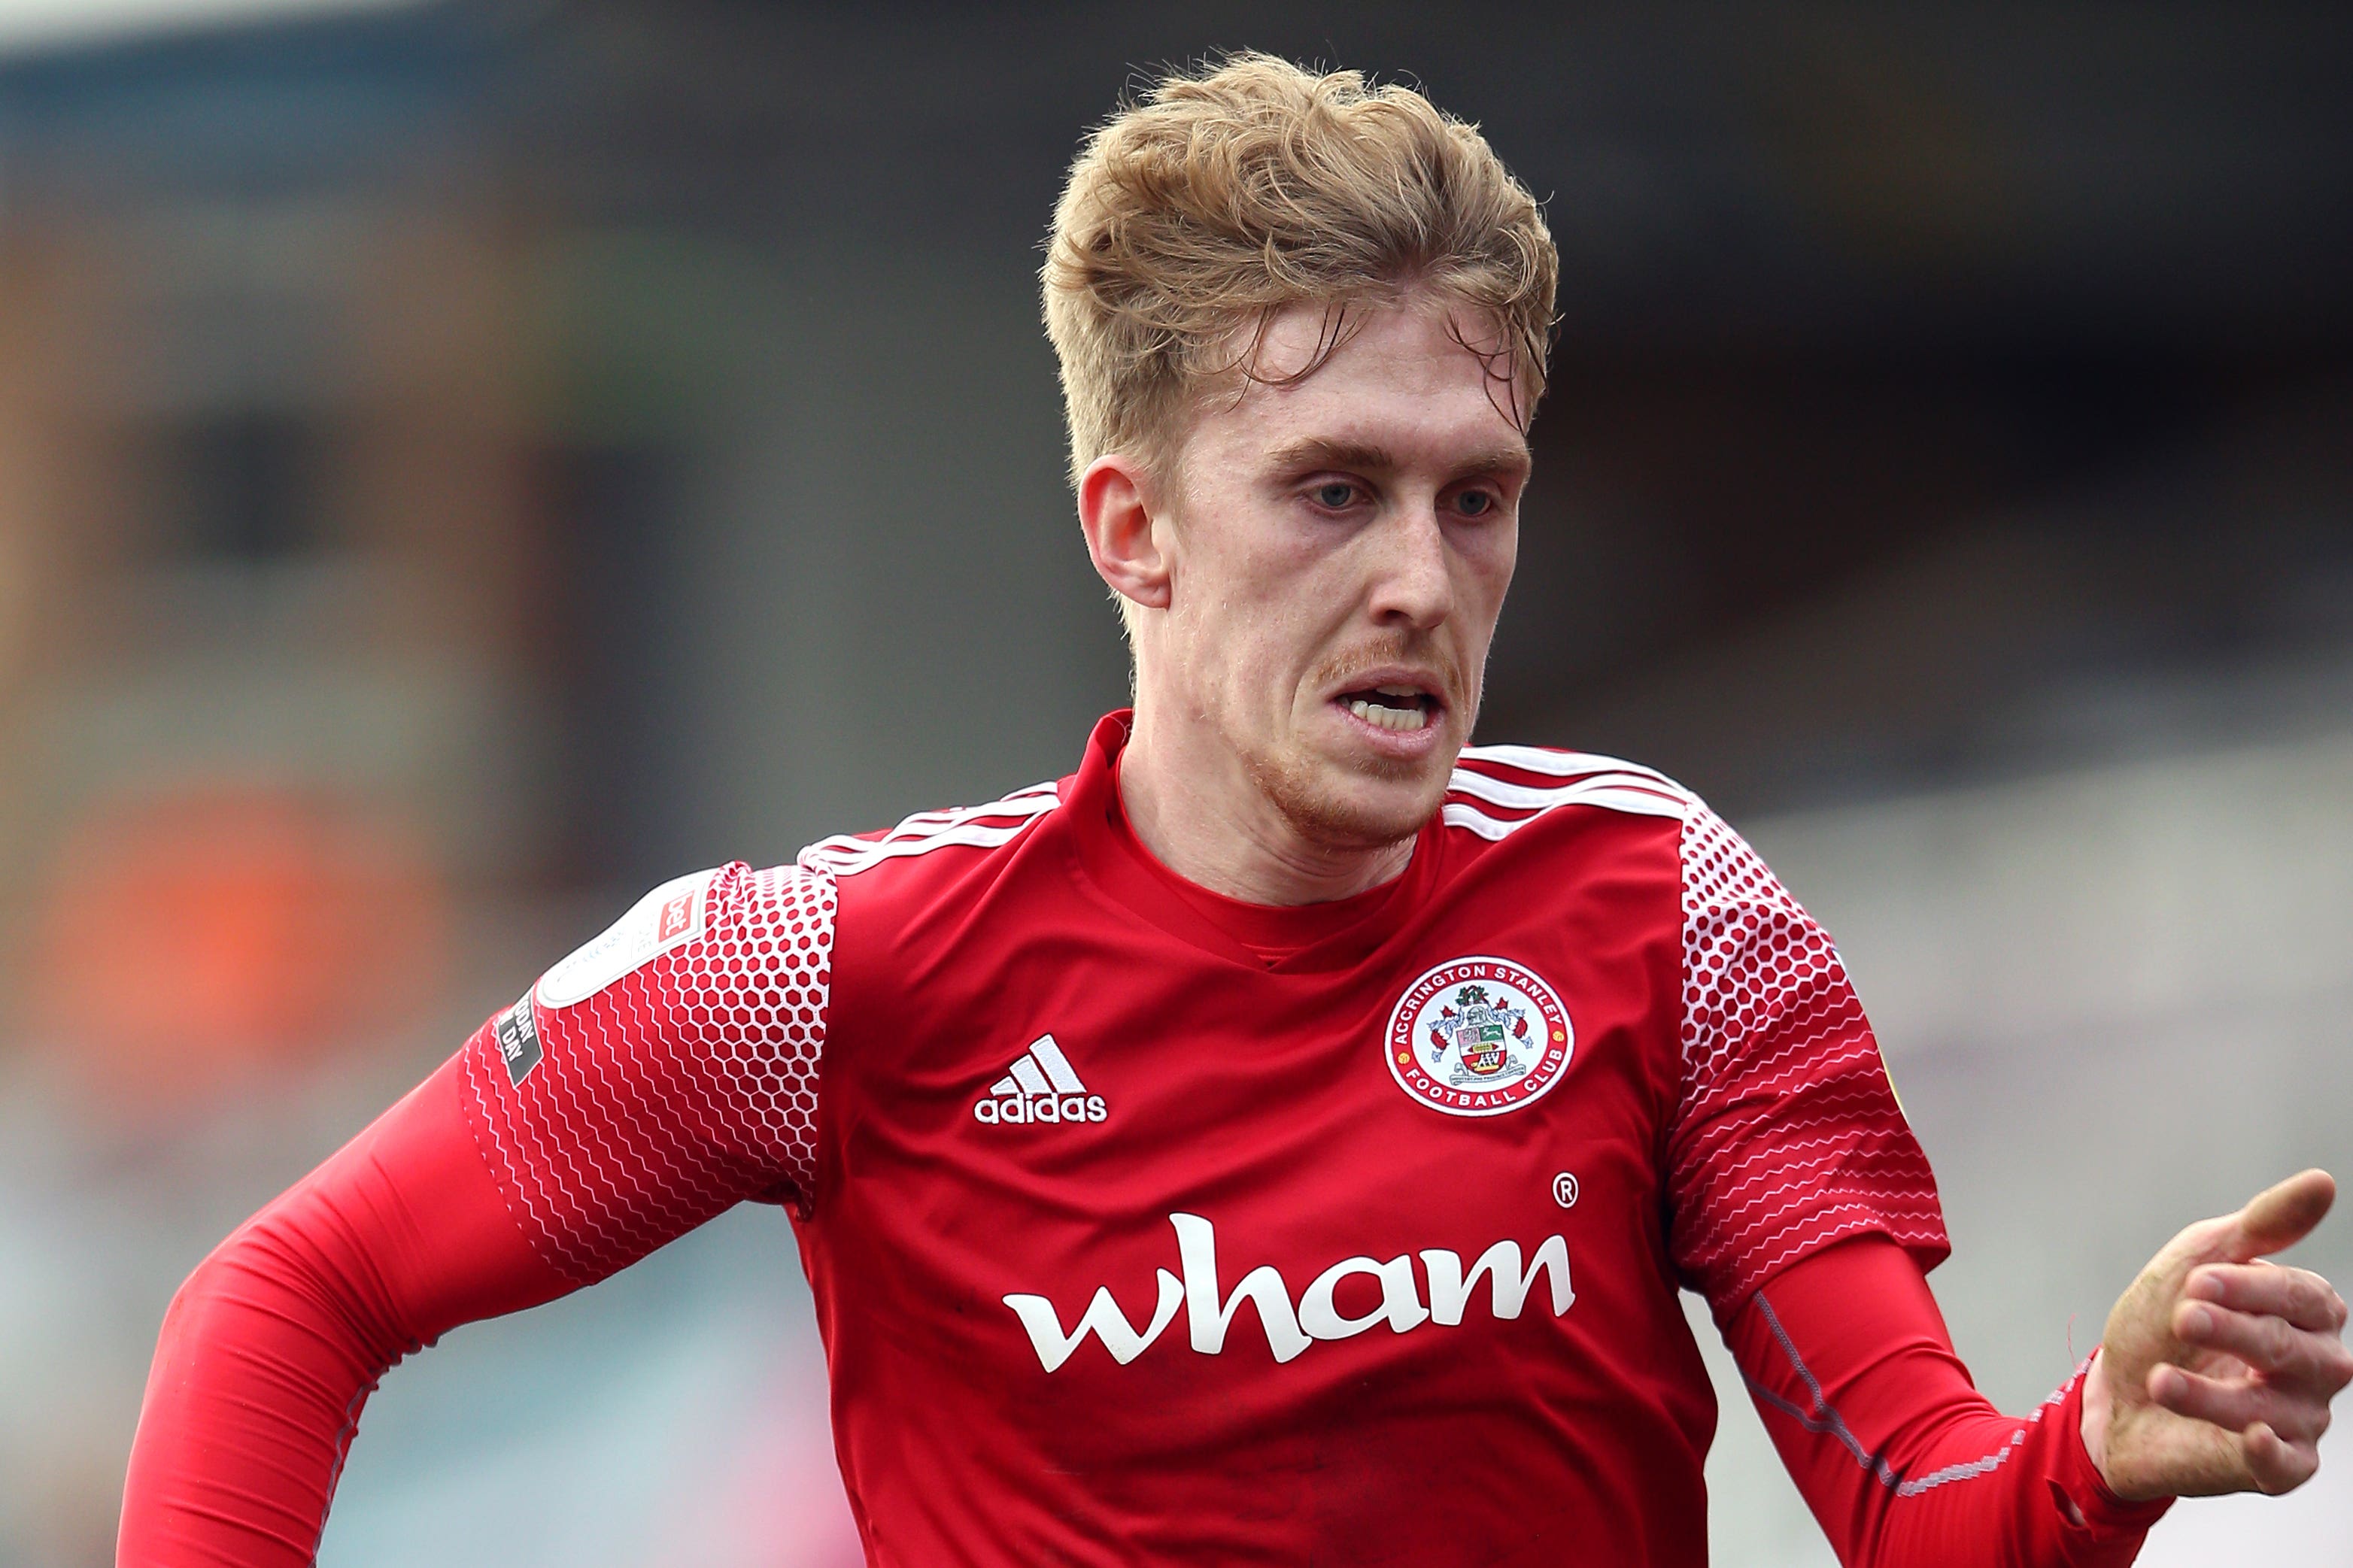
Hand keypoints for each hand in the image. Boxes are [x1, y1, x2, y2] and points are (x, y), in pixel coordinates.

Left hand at [2084, 1169, 2351, 1499]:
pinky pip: (2289, 1465)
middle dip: (2235, 1331)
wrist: (2111, 1396)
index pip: (2302, 1297)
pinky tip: (2249, 1436)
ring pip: (2280, 1406)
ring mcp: (2299, 1418)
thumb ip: (2260, 1227)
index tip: (2196, 1280)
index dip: (2252, 1288)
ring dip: (2214, 1393)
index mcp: (2305, 1314)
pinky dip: (2272, 1453)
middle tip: (2182, 1317)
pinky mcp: (2277, 1468)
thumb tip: (2323, 1183)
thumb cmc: (2161, 1325)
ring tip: (2160, 1379)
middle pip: (2294, 1348)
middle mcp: (2315, 1366)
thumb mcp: (2198, 1263)